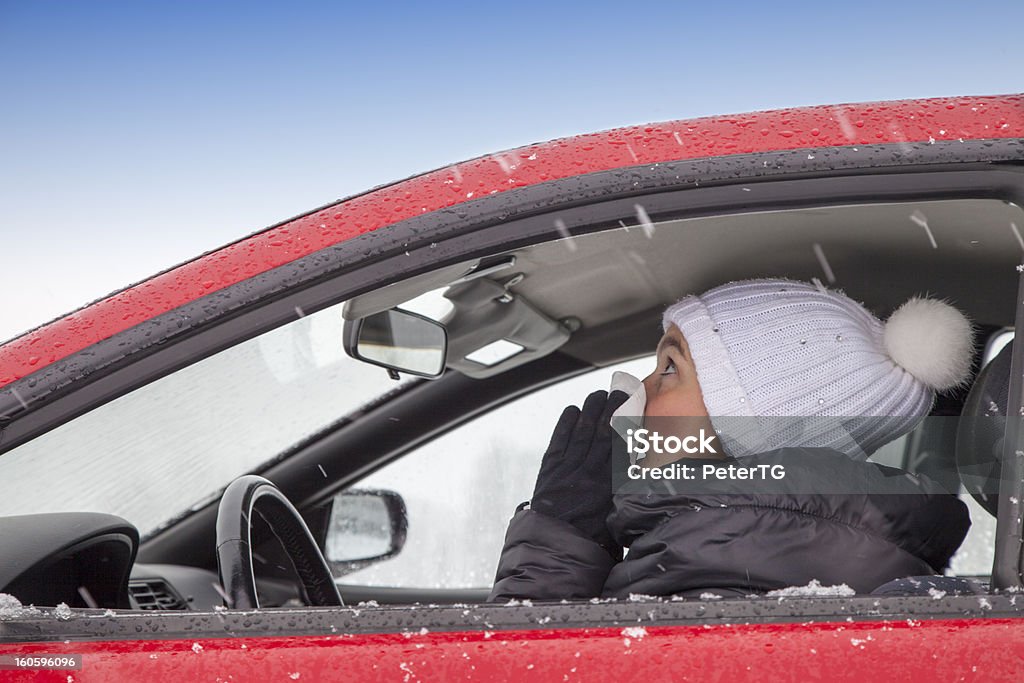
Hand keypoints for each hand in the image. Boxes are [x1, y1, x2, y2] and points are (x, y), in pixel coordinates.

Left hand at [530, 389, 627, 554]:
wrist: (555, 550)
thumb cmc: (592, 541)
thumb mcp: (618, 518)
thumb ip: (628, 494)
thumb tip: (643, 474)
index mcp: (608, 485)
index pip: (622, 445)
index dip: (629, 423)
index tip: (637, 406)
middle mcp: (588, 472)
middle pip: (603, 431)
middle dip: (612, 408)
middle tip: (620, 390)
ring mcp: (567, 470)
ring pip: (581, 432)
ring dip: (590, 410)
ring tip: (599, 394)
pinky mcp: (550, 471)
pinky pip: (559, 442)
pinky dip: (565, 425)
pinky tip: (572, 411)